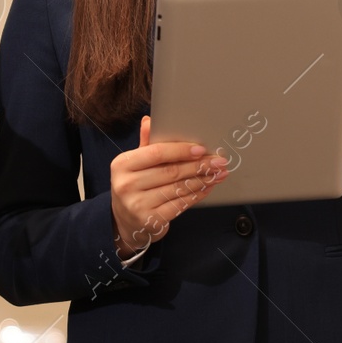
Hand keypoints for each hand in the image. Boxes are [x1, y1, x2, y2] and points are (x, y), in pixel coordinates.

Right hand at [109, 117, 227, 259]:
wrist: (125, 221)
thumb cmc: (134, 187)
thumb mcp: (134, 164)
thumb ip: (145, 144)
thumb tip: (149, 121)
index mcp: (122, 164)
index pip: (156, 153)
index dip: (181, 150)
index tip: (201, 148)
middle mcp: (127, 185)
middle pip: (171, 171)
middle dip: (199, 165)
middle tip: (219, 161)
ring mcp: (138, 205)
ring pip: (178, 188)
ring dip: (202, 180)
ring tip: (218, 173)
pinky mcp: (151, 221)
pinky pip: (180, 205)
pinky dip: (197, 195)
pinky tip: (208, 187)